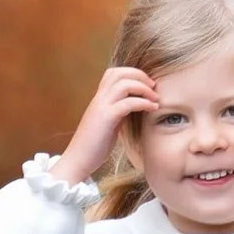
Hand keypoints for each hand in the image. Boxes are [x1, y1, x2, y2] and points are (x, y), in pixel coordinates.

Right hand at [57, 62, 158, 189]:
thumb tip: (135, 106)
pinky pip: (128, 103)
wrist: (78, 160)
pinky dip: (143, 102)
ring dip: (144, 88)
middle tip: (154, 88)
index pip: (113, 73)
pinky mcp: (106, 118)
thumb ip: (118, 111)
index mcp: (99, 98)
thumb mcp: (109, 123)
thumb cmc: (94, 146)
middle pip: (119, 73)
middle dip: (140, 75)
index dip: (132, 73)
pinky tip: (153, 108)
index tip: (147, 85)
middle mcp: (99, 98)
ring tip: (155, 99)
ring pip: (124, 84)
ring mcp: (101, 107)